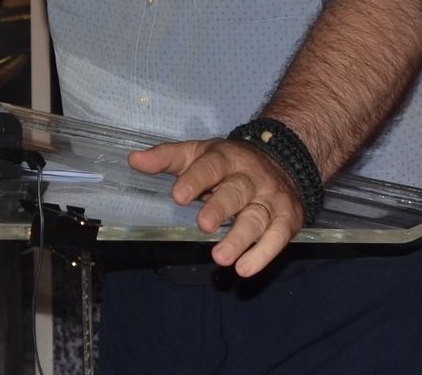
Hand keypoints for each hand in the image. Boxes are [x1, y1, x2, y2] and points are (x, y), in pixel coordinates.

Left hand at [129, 137, 304, 275]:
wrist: (285, 158)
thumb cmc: (230, 163)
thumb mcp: (198, 153)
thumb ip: (167, 158)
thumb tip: (134, 161)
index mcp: (226, 158)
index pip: (211, 166)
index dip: (196, 179)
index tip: (179, 195)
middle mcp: (250, 177)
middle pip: (236, 191)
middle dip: (221, 208)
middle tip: (204, 225)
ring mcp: (270, 198)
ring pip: (256, 217)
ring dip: (240, 238)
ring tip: (221, 257)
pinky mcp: (287, 218)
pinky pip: (278, 237)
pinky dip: (264, 254)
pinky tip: (246, 268)